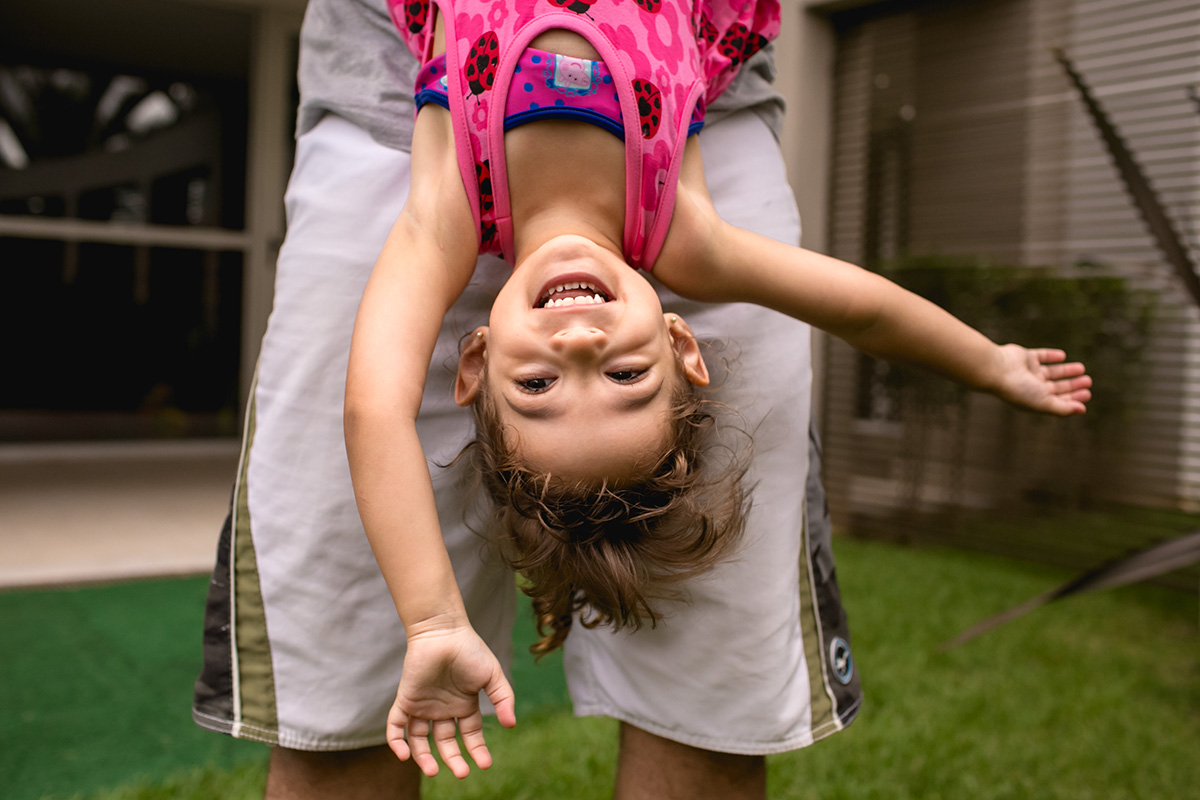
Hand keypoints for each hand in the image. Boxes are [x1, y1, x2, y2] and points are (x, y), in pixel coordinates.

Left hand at [387, 624, 515, 778]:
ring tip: (433, 770)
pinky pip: (396, 727)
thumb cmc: (469, 650)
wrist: (443, 631)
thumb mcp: (493, 675)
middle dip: (453, 759)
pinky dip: (397, 742)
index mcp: (464, 705)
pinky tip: (404, 755)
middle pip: (445, 742)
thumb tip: (510, 725)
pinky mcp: (406, 700)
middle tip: (461, 773)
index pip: (470, 735)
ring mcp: (423, 706)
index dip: (477, 750)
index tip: (485, 764)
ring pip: (419, 740)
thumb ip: (503, 699)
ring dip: (423, 758)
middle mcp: (442, 709)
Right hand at [991, 345, 1091, 415]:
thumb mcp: (1044, 402)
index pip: (1058, 401)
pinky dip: (1052, 356)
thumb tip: (1082, 410)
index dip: (1074, 398)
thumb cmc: (1019, 389)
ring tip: (1081, 368)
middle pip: (1056, 387)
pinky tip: (1062, 356)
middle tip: (1088, 381)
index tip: (1087, 394)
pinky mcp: (1025, 357)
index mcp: (1035, 400)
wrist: (997, 369)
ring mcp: (1028, 372)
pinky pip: (1041, 356)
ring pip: (1051, 371)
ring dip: (1066, 370)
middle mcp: (1032, 387)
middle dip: (1072, 385)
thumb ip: (1063, 408)